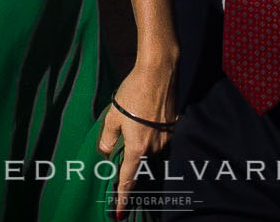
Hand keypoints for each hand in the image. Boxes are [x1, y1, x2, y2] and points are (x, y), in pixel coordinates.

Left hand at [99, 55, 175, 217]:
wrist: (159, 71)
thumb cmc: (133, 92)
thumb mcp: (113, 116)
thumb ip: (108, 138)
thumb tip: (106, 153)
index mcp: (138, 147)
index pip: (128, 179)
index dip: (123, 197)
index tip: (119, 213)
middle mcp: (155, 147)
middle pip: (141, 163)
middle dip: (132, 162)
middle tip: (123, 149)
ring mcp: (167, 138)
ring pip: (151, 151)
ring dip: (143, 145)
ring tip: (136, 122)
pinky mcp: (174, 127)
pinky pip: (160, 139)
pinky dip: (152, 135)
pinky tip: (146, 117)